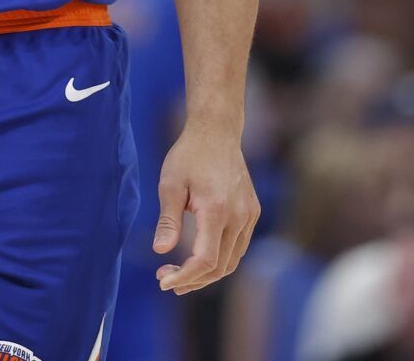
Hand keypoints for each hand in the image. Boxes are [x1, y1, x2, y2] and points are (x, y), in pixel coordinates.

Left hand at [153, 122, 259, 294]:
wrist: (216, 132)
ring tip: (180, 275)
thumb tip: (160, 251)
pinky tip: (199, 257)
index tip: (163, 281)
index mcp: (217, 210)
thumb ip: (168, 220)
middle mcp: (239, 216)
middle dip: (193, 280)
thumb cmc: (189, 156)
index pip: (205, 260)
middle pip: (220, 267)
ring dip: (207, 274)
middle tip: (166, 280)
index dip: (185, 277)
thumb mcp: (170, 185)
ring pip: (232, 261)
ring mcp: (249, 215)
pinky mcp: (252, 212)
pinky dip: (220, 259)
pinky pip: (238, 247)